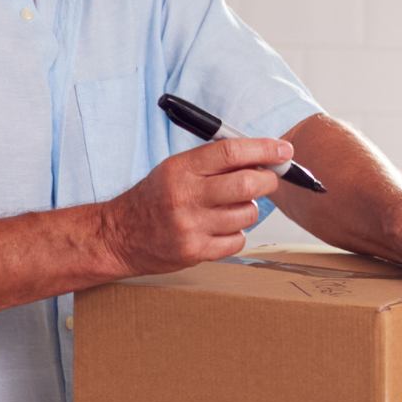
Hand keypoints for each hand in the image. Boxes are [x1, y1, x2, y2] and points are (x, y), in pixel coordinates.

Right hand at [97, 138, 287, 275]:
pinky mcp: (195, 252)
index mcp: (181, 169)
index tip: (283, 150)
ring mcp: (190, 227)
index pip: (231, 152)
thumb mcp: (175, 168)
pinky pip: (238, 241)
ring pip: (248, 215)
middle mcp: (185, 196)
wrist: (118, 236)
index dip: (264, 149)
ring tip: (230, 208)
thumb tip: (263, 156)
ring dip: (249, 210)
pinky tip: (220, 229)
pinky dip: (236, 234)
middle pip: (247, 184)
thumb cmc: (154, 198)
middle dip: (268, 179)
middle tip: (269, 178)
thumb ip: (214, 162)